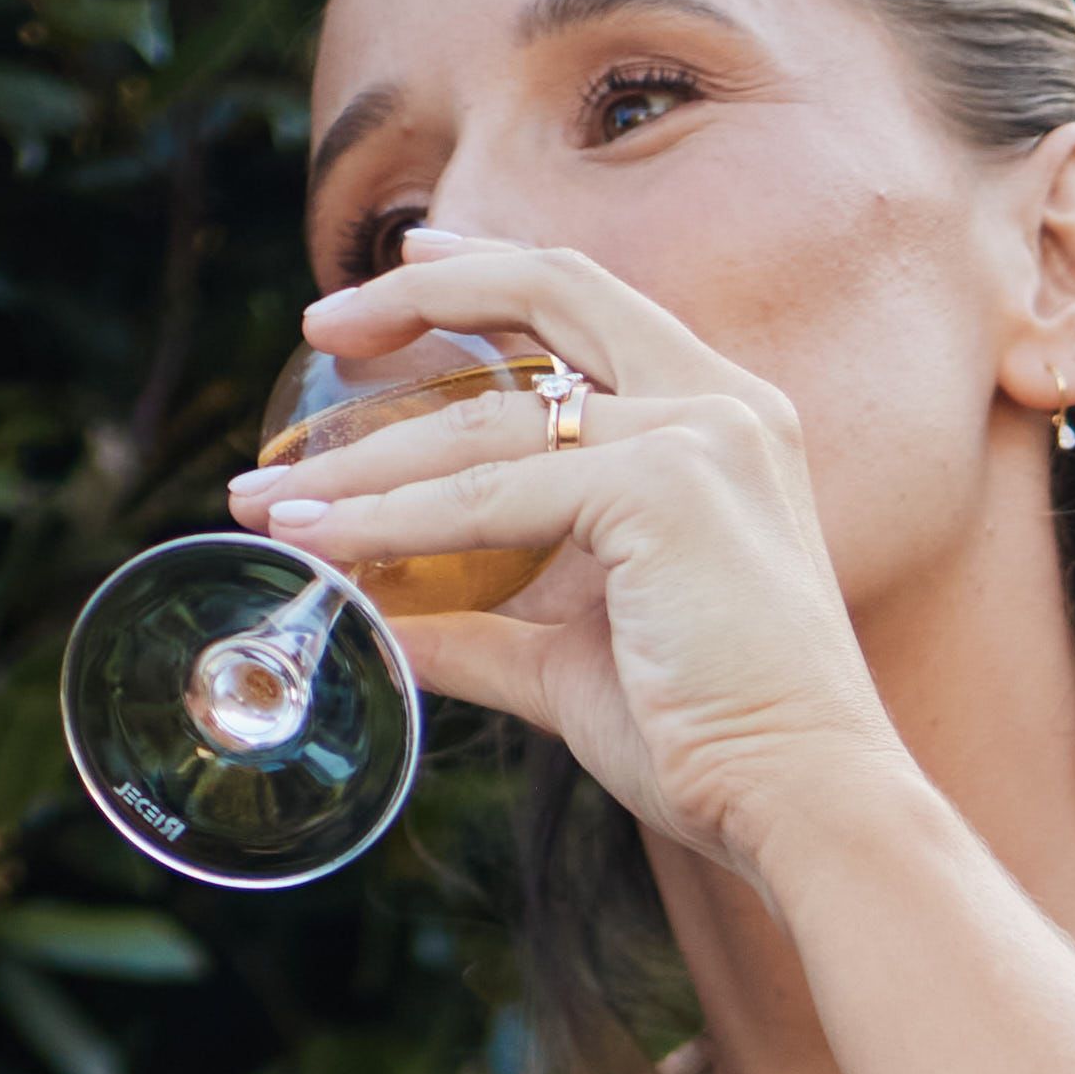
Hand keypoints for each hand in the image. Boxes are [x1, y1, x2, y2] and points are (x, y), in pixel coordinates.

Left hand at [240, 242, 911, 892]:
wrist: (802, 802)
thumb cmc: (711, 742)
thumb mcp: (575, 665)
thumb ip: (484, 628)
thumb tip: (384, 627)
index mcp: (724, 422)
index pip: (593, 304)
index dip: (488, 276)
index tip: (401, 271)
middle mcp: (722, 404)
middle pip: (554, 285)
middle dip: (421, 291)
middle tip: (320, 322)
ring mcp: (701, 435)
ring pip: (491, 425)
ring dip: (366, 464)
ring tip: (271, 501)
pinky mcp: (666, 486)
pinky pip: (490, 499)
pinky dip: (395, 523)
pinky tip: (328, 542)